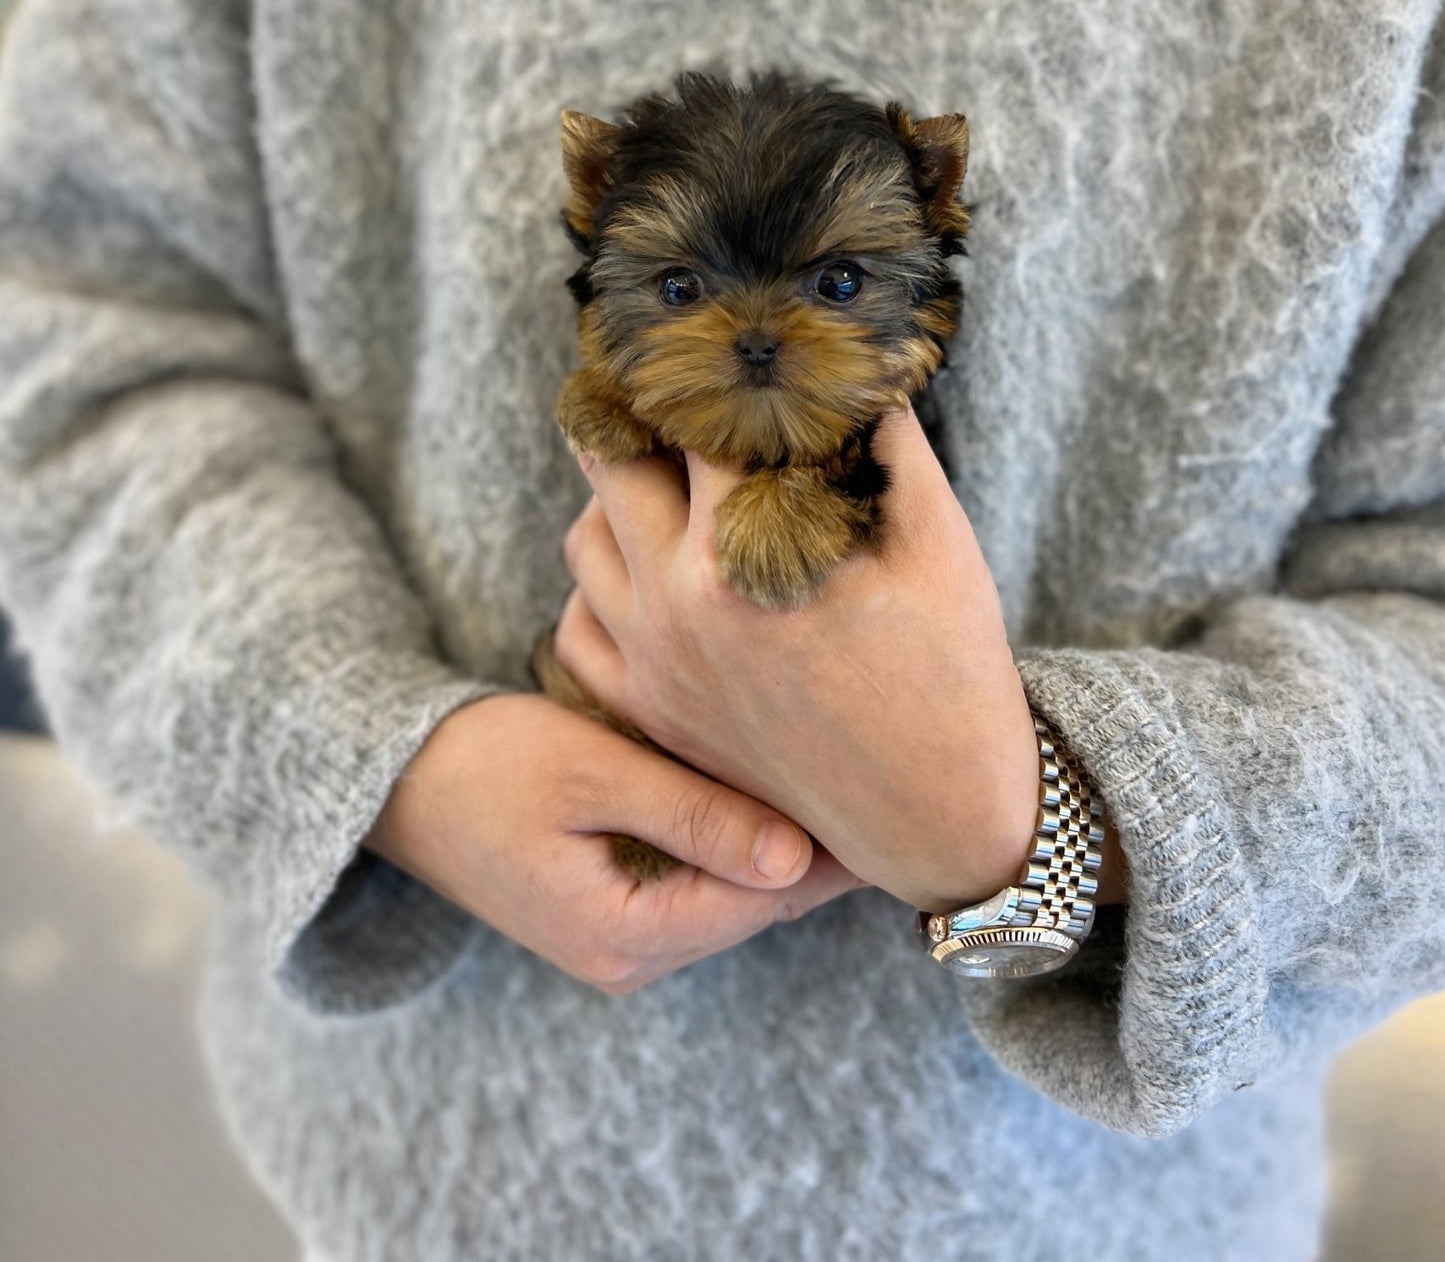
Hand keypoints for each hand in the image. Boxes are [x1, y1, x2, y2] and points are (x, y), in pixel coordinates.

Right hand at [365, 693, 862, 992]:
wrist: (393, 780)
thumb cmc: (485, 765)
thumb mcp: (591, 778)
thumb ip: (692, 815)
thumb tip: (796, 855)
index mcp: (624, 936)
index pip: (762, 899)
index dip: (833, 853)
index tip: (894, 798)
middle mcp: (628, 956)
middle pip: (753, 901)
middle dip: (817, 848)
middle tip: (888, 777)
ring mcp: (619, 939)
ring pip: (730, 889)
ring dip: (778, 839)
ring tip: (844, 774)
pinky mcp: (611, 906)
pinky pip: (697, 879)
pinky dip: (734, 838)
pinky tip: (768, 784)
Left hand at [555, 406, 1059, 914]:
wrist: (941, 818)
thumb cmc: (953, 674)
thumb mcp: (938, 540)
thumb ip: (891, 439)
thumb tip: (858, 366)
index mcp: (745, 552)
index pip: (694, 421)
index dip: (709, 371)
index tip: (717, 345)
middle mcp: (679, 605)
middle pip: (611, 464)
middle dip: (641, 413)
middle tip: (675, 390)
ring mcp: (655, 665)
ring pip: (583, 542)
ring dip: (612, 496)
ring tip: (666, 475)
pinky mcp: (654, 714)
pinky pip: (577, 631)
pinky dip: (596, 588)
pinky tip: (643, 567)